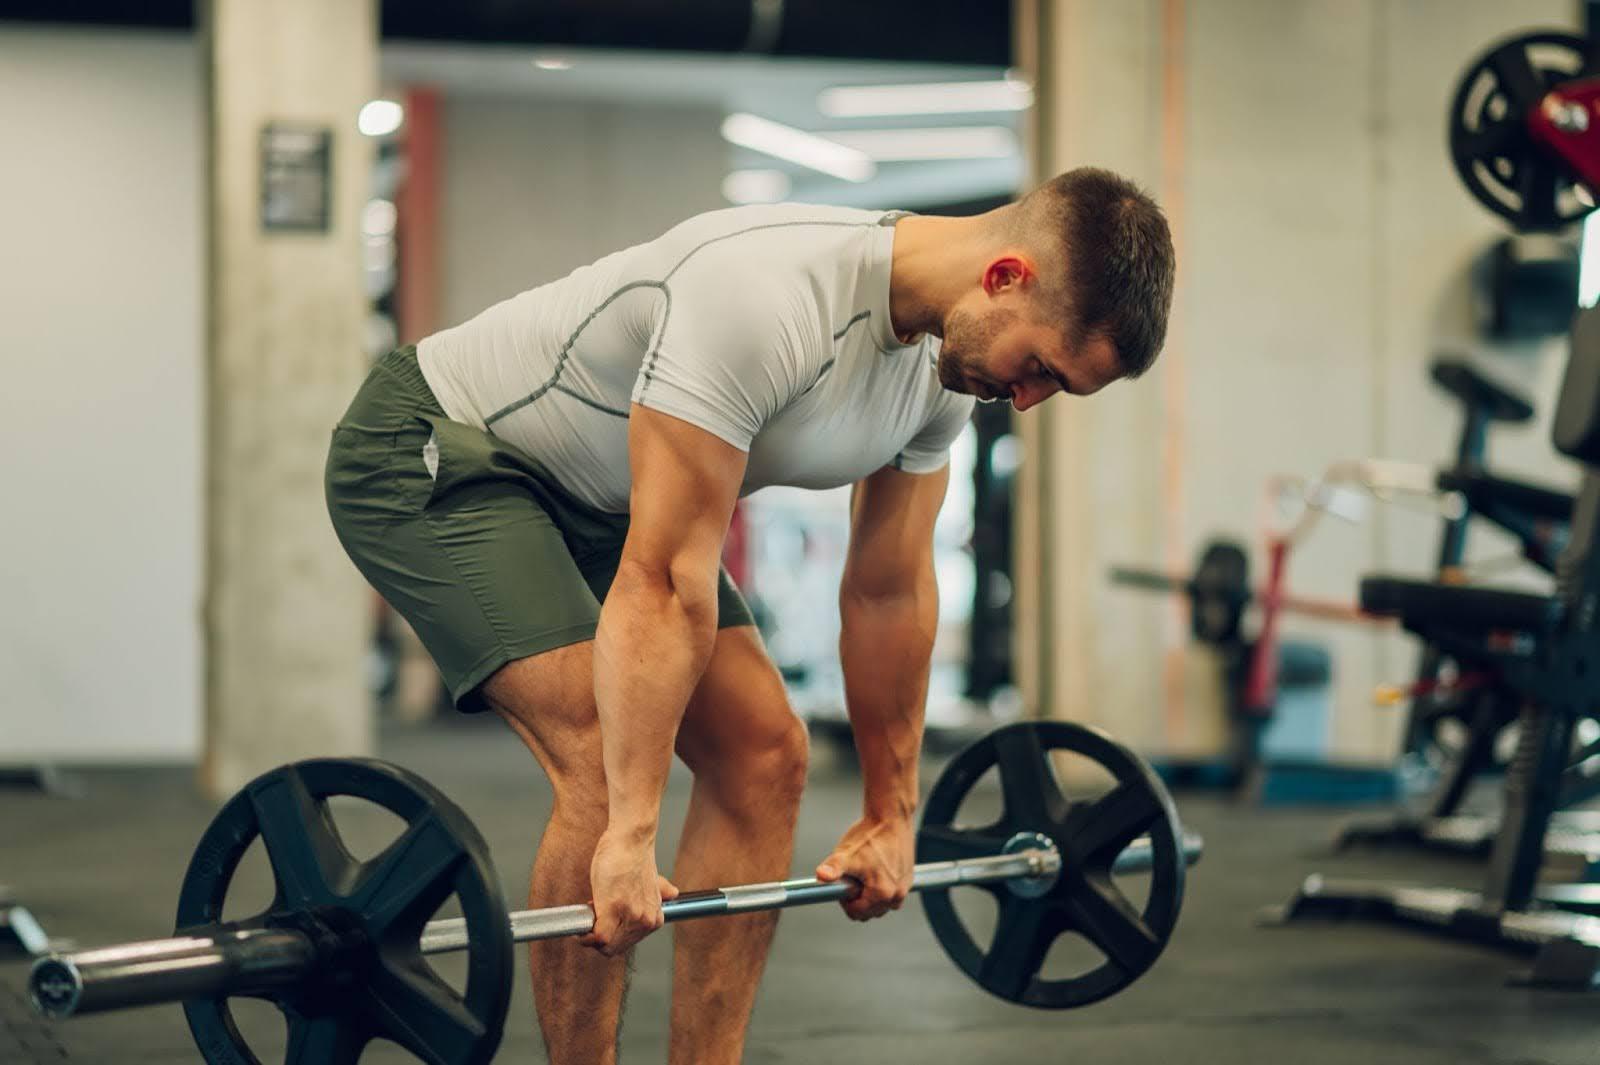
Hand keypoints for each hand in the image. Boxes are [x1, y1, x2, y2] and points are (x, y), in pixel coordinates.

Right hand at [581, 829, 679, 956]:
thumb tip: (672, 893)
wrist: (631, 839)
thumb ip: (659, 894)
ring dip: (591, 931)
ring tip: (594, 908)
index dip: (610, 934)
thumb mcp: (652, 881)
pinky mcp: (613, 909)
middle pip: (614, 948)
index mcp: (654, 918)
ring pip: (604, 945)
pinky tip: (581, 921)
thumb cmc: (633, 857)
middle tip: (594, 914)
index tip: (602, 920)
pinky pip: (597, 936)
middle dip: (599, 935)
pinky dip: (584, 933)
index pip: (626, 944)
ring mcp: (631, 916)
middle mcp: (646, 921)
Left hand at [815, 815, 914, 920]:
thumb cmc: (869, 835)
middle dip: (858, 899)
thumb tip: (820, 876)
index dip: (844, 900)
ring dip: (870, 895)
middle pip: (870, 912)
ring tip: (865, 872)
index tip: (843, 883)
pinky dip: (882, 887)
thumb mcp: (846, 853)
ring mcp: (904, 888)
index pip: (856, 914)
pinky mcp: (909, 879)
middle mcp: (896, 895)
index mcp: (881, 893)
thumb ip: (833, 868)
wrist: (891, 817)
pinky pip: (892, 893)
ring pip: (881, 905)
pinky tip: (875, 868)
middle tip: (853, 876)